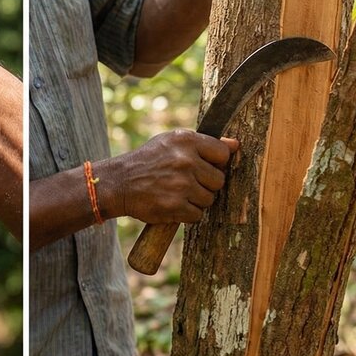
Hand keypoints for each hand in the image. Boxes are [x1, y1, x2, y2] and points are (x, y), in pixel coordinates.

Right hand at [97, 130, 239, 223]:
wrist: (119, 183)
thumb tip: (235, 144)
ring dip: (197, 200)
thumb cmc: (149, 161)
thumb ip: (204, 143)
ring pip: (209, 199)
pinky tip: (173, 204)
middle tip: (188, 183)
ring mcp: (182, 184)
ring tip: (178, 193)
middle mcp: (186, 161)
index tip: (205, 167)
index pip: (223, 154)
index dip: (217, 163)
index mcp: (187, 140)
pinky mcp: (176, 206)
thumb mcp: (172, 142)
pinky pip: (197, 215)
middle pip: (219, 180)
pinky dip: (187, 214)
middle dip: (207, 184)